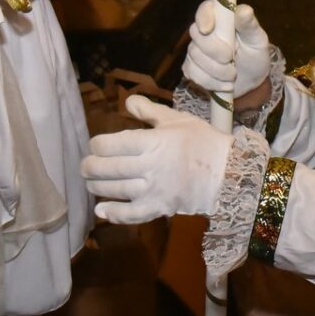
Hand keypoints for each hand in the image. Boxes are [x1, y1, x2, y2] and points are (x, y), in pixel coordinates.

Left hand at [80, 96, 231, 224]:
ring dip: (98, 187)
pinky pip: (132, 214)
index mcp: (154, 141)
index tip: (95, 145)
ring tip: (91, 183)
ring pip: (117, 189)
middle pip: (110, 168)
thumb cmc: (203, 142)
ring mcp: (154, 189)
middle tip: (85, 166)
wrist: (229, 173)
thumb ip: (150, 112)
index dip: (98, 145)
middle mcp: (151, 166)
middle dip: (91, 167)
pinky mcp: (160, 208)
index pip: (114, 144)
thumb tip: (128, 102)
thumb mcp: (178, 120)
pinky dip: (114, 214)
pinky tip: (101, 210)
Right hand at [183, 1, 273, 110]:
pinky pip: (193, 74)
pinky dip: (211, 82)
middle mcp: (203, 31)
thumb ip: (249, 26)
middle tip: (231, 60)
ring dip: (216, 71)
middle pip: (196, 35)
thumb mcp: (257, 40)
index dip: (204, 18)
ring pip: (194, 57)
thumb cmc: (254, 55)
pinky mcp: (190, 68)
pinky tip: (224, 84)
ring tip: (233, 75)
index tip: (208, 30)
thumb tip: (244, 10)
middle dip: (213, 51)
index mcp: (220, 18)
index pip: (205, 9)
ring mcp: (194, 50)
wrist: (249, 81)